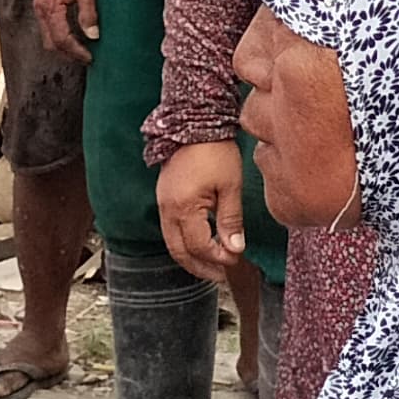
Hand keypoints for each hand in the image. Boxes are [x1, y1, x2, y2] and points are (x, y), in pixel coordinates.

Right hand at [33, 0, 96, 62]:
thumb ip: (88, 12)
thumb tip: (93, 35)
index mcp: (49, 6)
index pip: (61, 39)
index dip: (76, 52)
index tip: (90, 58)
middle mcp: (40, 8)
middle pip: (51, 43)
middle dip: (68, 54)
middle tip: (87, 58)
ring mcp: (39, 6)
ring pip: (48, 36)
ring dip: (63, 45)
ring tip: (82, 49)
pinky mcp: (42, 2)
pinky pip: (48, 26)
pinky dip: (59, 35)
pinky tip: (74, 35)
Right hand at [159, 143, 251, 288]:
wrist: (194, 122)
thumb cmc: (214, 151)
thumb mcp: (230, 186)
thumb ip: (231, 221)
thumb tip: (234, 249)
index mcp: (184, 207)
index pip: (198, 246)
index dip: (217, 257)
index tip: (235, 259)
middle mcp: (168, 209)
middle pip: (179, 251)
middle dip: (200, 267)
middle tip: (220, 276)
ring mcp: (163, 203)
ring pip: (172, 242)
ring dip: (190, 257)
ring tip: (211, 265)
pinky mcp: (164, 197)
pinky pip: (170, 229)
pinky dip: (184, 242)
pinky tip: (199, 243)